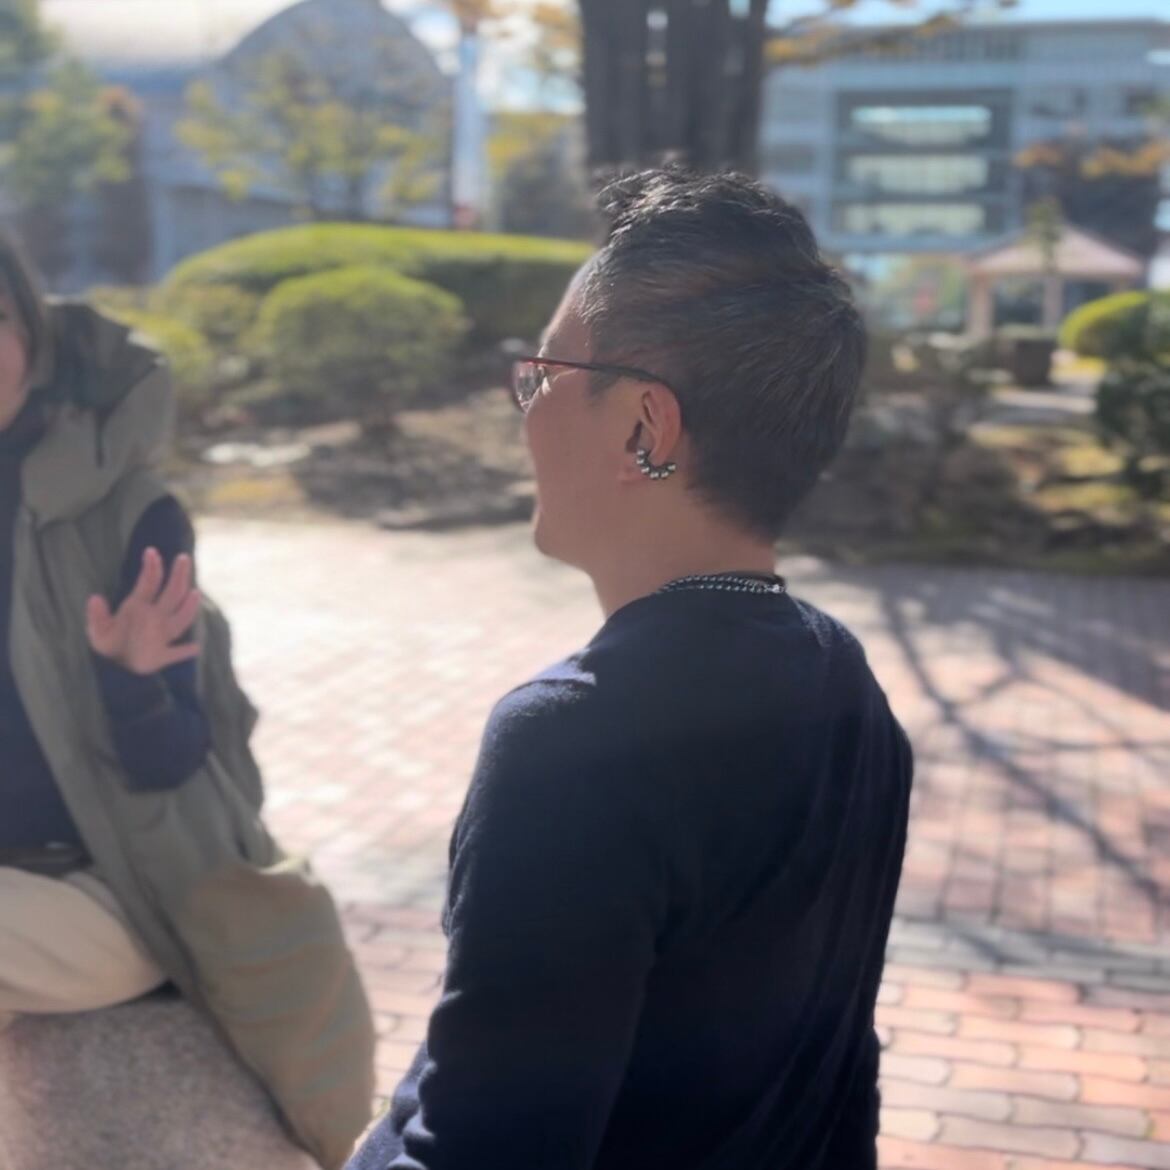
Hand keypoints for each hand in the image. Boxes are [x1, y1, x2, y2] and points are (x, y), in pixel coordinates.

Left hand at [86, 548, 201, 675]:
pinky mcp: (162, 655)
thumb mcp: (98, 631)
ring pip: (180, 618)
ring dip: (188, 607)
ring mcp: (161, 635)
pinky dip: (186, 651)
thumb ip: (97, 616)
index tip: (151, 552)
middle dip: (178, 576)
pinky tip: (195, 648)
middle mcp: (155, 617)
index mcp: (138, 607)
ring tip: (194, 593)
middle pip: (172, 593)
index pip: (149, 584)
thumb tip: (94, 597)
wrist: (115, 667)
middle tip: (183, 558)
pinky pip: (176, 652)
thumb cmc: (108, 645)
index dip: (151, 568)